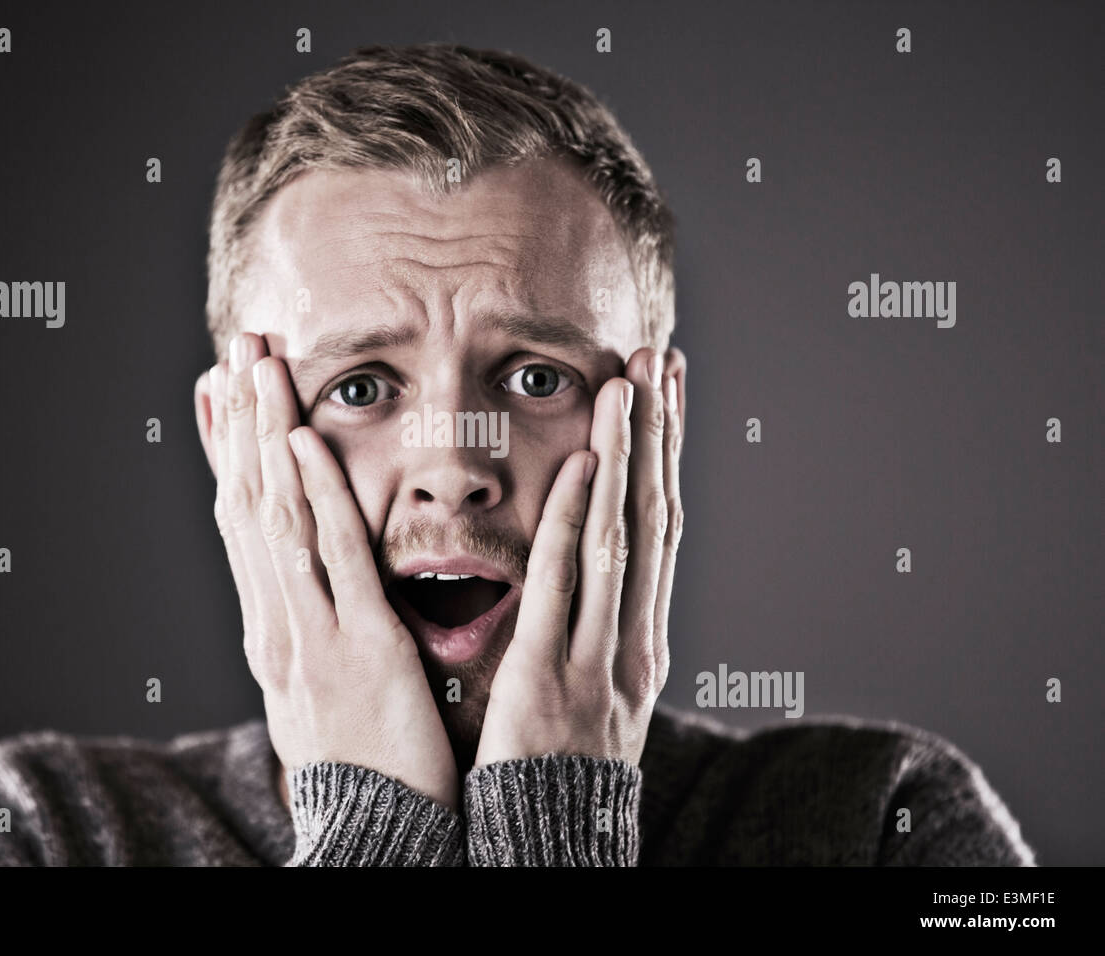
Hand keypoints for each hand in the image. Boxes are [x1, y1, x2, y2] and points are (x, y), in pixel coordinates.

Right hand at [200, 332, 459, 809]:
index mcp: (272, 628)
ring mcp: (312, 630)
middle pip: (250, 502)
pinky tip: (305, 438)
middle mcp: (277, 621)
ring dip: (267, 432)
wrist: (376, 831)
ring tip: (258, 362)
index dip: (228, 452)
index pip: (241, 522)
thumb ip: (313, 630)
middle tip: (235, 345)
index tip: (218, 390)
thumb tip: (301, 592)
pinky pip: (335, 557)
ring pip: (280, 514)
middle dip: (241, 421)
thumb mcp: (319, 689)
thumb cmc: (362, 763)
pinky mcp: (360, 644)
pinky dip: (316, 494)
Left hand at [474, 345, 684, 767]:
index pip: (659, 530)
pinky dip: (580, 521)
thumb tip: (595, 583)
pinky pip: (569, 586)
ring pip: (621, 537)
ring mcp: (600, 656)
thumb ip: (596, 634)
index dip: (665, 458)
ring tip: (629, 381)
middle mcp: (635, 639)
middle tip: (661, 359)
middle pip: (653, 518)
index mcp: (642, 641)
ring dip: (629, 455)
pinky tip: (586, 464)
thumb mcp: (596, 694)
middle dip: (659, 436)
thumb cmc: (563, 770)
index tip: (665, 393)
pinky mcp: (552, 676)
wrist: (550, 848)